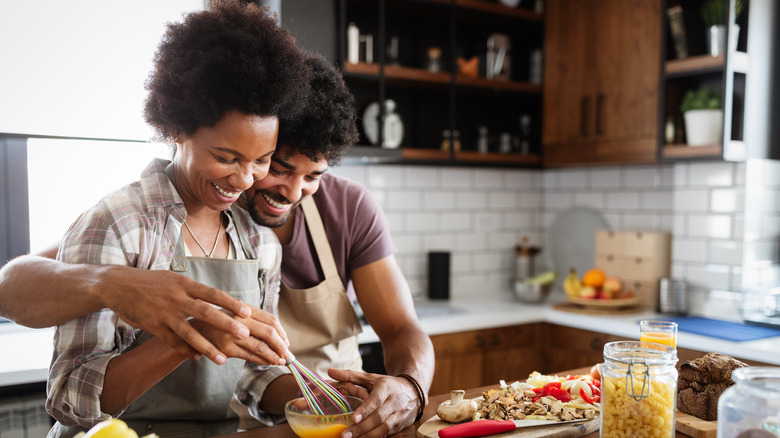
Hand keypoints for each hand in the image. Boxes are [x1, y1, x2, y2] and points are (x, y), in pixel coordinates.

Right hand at [98, 265, 253, 362]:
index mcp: (184, 284)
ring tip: (222, 359)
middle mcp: (176, 298)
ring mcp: (164, 314)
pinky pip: (172, 342)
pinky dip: (185, 351)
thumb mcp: (173, 279)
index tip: (248, 312)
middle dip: (226, 324)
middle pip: (206, 312)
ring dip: (207, 347)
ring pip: (189, 333)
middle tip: (245, 334)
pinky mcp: (153, 326)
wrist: (117, 285)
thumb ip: (193, 290)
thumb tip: (217, 298)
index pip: (213, 294)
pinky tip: (197, 358)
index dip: (231, 303)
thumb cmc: (150, 282)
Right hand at [191, 306, 289, 364]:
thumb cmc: (219, 322)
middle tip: (288, 353)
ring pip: (261, 347)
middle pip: (269, 332)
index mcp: (244, 310)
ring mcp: (233, 335)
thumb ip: (254, 320)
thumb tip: (279, 334)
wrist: (193, 330)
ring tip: (282, 361)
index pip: (271, 320)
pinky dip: (263, 361)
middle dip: (281, 345)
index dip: (282, 332)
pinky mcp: (227, 349)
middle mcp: (240, 320)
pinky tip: (270, 363)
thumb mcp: (236, 314)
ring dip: (275, 356)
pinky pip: (250, 357)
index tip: (286, 341)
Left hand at [328, 369, 419, 437]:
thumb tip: (330, 371)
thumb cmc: (388, 385)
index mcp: (386, 388)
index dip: (365, 410)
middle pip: (378, 417)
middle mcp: (394, 402)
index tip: (353, 418)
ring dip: (367, 436)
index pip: (376, 400)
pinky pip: (386, 434)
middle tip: (345, 435)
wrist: (414, 393)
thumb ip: (351, 376)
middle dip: (361, 428)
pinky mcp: (399, 426)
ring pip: (383, 428)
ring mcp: (398, 415)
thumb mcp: (371, 378)